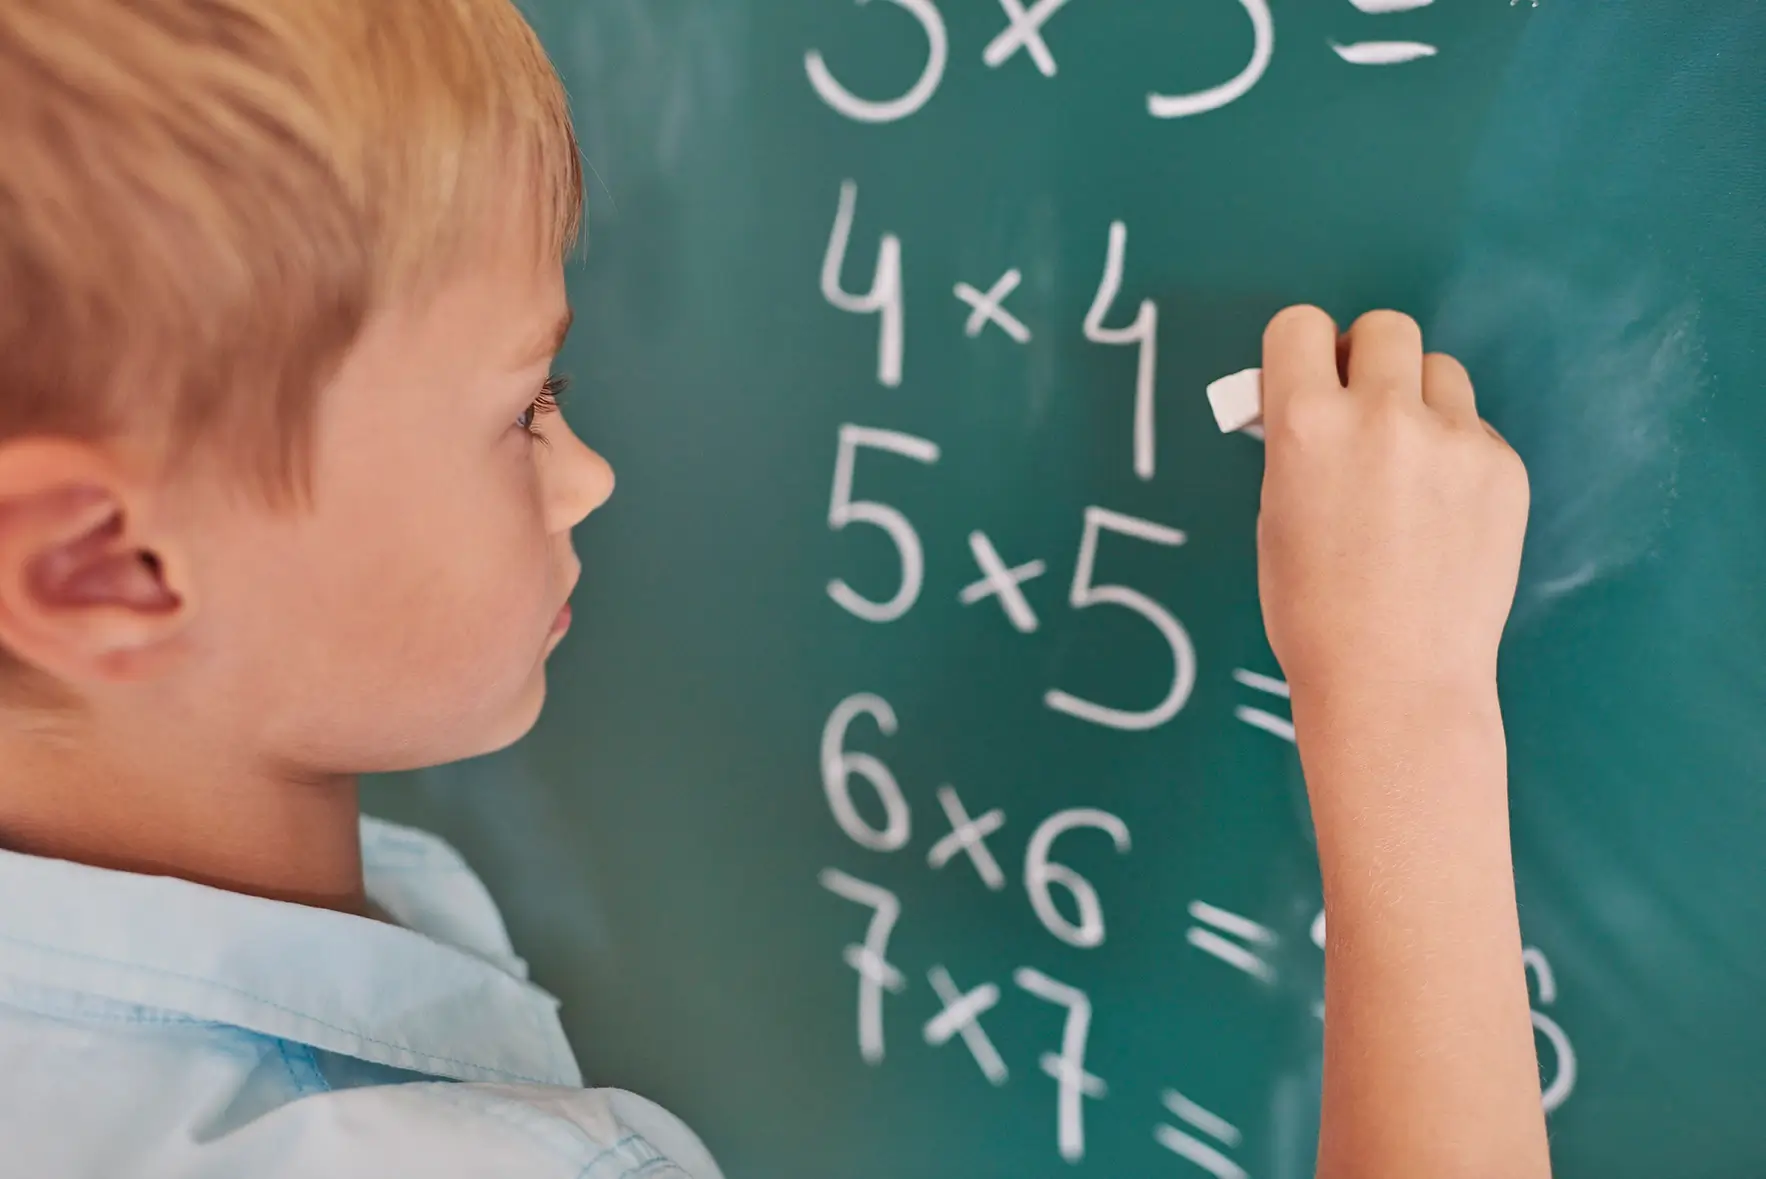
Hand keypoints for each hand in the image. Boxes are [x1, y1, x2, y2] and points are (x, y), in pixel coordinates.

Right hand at [1256, 306, 1528, 702]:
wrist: (1394, 681)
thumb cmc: (1310, 611)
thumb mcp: (1275, 514)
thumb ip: (1296, 446)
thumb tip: (1313, 407)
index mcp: (1306, 424)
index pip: (1301, 325)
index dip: (1300, 352)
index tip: (1305, 382)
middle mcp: (1382, 414)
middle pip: (1385, 328)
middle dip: (1365, 361)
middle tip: (1360, 413)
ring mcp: (1453, 439)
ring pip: (1438, 371)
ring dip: (1418, 400)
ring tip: (1408, 468)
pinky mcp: (1504, 468)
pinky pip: (1474, 430)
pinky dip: (1455, 456)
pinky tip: (1442, 516)